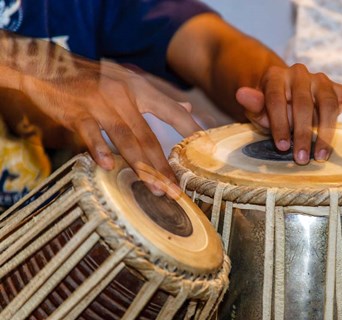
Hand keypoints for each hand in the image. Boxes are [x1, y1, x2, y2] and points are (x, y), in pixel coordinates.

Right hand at [0, 33, 200, 192]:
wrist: (48, 65)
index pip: (172, 111)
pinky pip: (91, 133)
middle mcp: (124, 96)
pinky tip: (110, 166)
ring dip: (141, 166)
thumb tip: (187, 107)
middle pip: (149, 136)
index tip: (204, 150)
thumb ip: (158, 98)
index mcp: (139, 89)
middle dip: (163, 165)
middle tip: (175, 190)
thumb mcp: (128, 81)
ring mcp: (100, 103)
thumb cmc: (93, 78)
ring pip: (125, 138)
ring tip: (154, 189)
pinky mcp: (77, 112)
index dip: (190, 129)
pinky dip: (100, 149)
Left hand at [236, 64, 341, 163]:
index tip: (282, 146)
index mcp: (276, 76)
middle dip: (303, 133)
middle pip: (304, 103)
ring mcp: (323, 80)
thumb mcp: (258, 110)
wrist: (288, 97)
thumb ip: (254, 105)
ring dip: (326, 132)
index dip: (279, 123)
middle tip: (301, 159)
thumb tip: (241, 93)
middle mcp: (301, 73)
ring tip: (320, 157)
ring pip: (330, 103)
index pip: (276, 98)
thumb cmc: (270, 109)